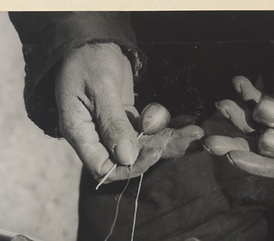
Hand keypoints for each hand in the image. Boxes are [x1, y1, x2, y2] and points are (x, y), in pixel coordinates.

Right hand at [55, 43, 204, 183]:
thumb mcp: (101, 88)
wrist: (89, 39)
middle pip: (128, 159)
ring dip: (168, 139)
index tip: (154, 150)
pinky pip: (148, 131)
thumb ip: (113, 123)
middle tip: (187, 139)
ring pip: (143, 145)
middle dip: (159, 150)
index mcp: (80, 133)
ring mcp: (112, 128)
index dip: (130, 166)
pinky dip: (167, 127)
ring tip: (194, 132)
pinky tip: (187, 122)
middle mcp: (95, 136)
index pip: (104, 168)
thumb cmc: (87, 59)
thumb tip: (127, 157)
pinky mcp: (126, 118)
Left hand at [204, 59, 273, 184]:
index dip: (257, 164)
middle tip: (210, 142)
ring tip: (222, 104)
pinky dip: (246, 95)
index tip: (232, 156)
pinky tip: (237, 83)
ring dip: (237, 116)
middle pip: (262, 150)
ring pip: (255, 127)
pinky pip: (257, 105)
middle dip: (236, 144)